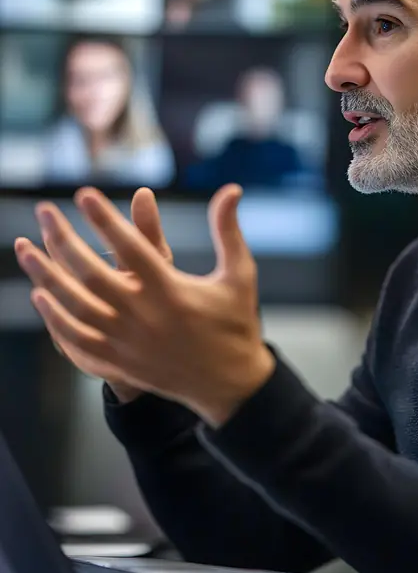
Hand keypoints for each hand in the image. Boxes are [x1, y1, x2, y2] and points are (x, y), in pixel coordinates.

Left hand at [14, 184, 274, 425]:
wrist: (229, 384)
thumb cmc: (235, 323)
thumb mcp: (238, 274)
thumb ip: (228, 231)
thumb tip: (232, 188)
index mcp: (171, 291)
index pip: (131, 247)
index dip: (105, 219)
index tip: (83, 194)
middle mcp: (143, 316)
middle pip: (91, 274)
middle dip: (62, 238)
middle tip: (43, 210)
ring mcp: (126, 343)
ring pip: (74, 306)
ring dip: (45, 275)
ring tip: (24, 248)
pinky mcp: (119, 363)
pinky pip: (76, 340)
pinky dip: (55, 318)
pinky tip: (40, 295)